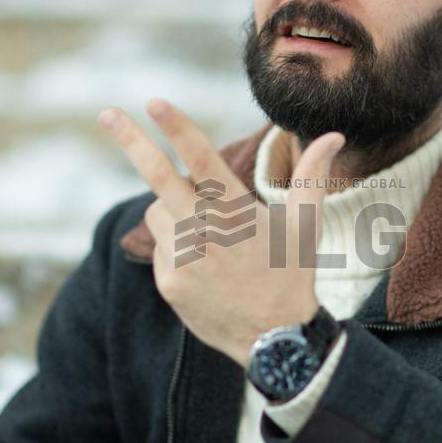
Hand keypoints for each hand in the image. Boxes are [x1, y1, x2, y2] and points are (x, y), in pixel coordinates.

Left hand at [98, 99, 344, 366]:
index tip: (155, 103)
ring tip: (208, 234)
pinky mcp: (169, 283)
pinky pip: (160, 246)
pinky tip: (204, 265)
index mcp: (239, 213)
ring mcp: (185, 260)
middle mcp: (207, 234)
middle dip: (132, 141)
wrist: (275, 340)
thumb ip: (311, 176)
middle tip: (106, 112)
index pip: (204, 160)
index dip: (178, 128)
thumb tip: (335, 136)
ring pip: (158, 210)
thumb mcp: (305, 225)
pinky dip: (174, 244)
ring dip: (172, 207)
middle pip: (159, 177)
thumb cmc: (292, 274)